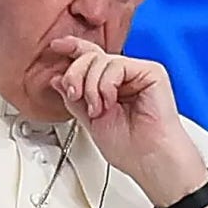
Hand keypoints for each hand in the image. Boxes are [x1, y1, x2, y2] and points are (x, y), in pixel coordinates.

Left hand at [48, 36, 207, 206]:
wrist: (150, 160)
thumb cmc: (129, 148)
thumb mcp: (89, 121)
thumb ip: (74, 99)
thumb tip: (57, 79)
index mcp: (112, 86)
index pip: (91, 58)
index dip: (73, 49)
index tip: (56, 47)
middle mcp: (125, 77)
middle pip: (91, 56)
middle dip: (75, 75)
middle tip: (74, 94)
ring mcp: (138, 73)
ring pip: (101, 60)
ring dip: (90, 86)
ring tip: (97, 109)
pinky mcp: (151, 73)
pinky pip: (117, 65)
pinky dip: (105, 85)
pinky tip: (109, 102)